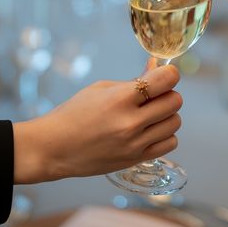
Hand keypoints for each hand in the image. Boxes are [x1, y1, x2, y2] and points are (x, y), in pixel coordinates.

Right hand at [13, 63, 182, 183]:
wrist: (53, 148)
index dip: (169, 73)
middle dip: (168, 93)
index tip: (166, 73)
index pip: (164, 80)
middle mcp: (130, 123)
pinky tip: (150, 130)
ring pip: (175, 122)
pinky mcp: (135, 160)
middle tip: (155, 94)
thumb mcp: (102, 88)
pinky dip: (165, 134)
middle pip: (174, 101)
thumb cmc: (74, 113)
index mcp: (119, 99)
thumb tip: (157, 66)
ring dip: (167, 114)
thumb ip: (134, 80)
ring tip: (150, 113)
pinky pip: (169, 143)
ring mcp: (134, 144)